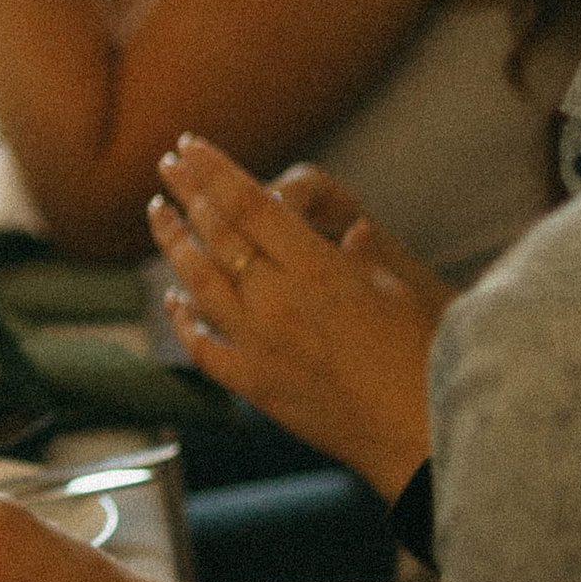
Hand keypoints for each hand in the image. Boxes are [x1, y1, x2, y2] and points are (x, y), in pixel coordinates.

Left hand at [147, 134, 443, 500]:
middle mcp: (278, 301)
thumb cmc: (421, 358)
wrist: (417, 436)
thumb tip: (351, 234)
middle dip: (187, 194)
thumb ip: (361, 261)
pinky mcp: (252, 384)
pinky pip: (202, 345)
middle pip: (216, 234)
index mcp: (316, 268)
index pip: (249, 203)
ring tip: (159, 212)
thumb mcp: (396, 293)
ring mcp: (258, 344)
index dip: (214, 170)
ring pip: (197, 281)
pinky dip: (182, 318)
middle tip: (166, 166)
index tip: (188, 145)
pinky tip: (172, 297)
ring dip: (172, 243)